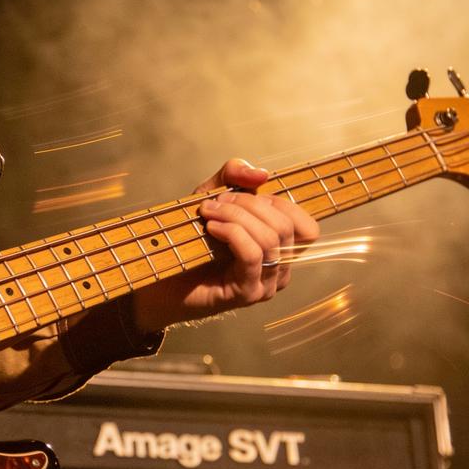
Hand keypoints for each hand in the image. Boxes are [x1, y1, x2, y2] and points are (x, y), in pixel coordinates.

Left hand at [131, 158, 318, 333]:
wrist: (162, 280)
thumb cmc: (190, 240)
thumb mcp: (213, 196)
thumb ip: (235, 177)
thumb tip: (262, 174)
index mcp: (281, 250)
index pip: (306, 227)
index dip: (279, 203)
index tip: (241, 195)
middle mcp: (280, 270)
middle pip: (285, 227)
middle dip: (249, 205)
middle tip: (217, 202)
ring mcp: (266, 285)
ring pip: (270, 239)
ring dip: (236, 217)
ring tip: (208, 212)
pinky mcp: (247, 293)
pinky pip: (252, 255)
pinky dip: (232, 233)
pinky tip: (211, 228)